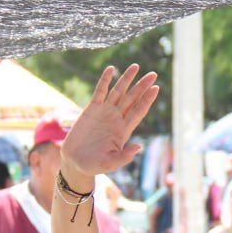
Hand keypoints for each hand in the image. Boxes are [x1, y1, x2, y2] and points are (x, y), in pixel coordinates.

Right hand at [61, 65, 159, 182]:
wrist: (75, 162)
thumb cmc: (94, 165)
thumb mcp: (110, 163)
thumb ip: (124, 157)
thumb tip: (139, 147)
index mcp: (123, 130)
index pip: (138, 111)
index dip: (147, 100)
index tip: (156, 88)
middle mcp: (116, 119)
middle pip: (132, 99)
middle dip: (142, 86)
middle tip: (153, 73)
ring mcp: (104, 112)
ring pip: (118, 92)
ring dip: (126, 79)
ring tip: (136, 66)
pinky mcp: (91, 109)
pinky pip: (100, 92)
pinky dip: (105, 80)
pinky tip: (111, 69)